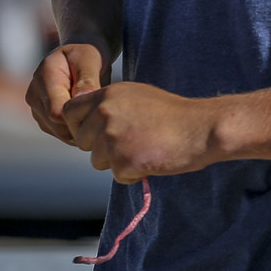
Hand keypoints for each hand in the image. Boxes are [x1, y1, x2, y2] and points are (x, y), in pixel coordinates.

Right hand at [27, 42, 110, 144]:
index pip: (56, 111)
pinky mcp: (42, 117)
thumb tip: (81, 99)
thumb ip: (87, 79)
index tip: (99, 111)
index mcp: (44, 76)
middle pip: (56, 125)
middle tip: (103, 114)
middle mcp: (34, 93)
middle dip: (81, 123)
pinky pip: (60, 133)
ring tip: (96, 113)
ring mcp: (36, 107)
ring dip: (79, 128)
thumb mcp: (90, 59)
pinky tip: (88, 118)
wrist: (78, 57)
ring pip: (58, 132)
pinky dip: (76, 130)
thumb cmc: (87, 55)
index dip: (78, 117)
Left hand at [61, 82, 221, 182]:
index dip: (79, 126)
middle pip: (81, 141)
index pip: (68, 112)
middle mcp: (105, 113)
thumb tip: (87, 122)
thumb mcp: (137, 97)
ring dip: (117, 161)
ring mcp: (112, 137)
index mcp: (108, 94)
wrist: (202, 128)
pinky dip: (133, 174)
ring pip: (97, 161)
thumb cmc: (174, 115)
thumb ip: (110, 106)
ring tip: (145, 149)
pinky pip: (118, 176)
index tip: (95, 132)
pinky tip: (152, 159)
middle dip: (99, 147)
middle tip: (131, 142)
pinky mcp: (123, 160)